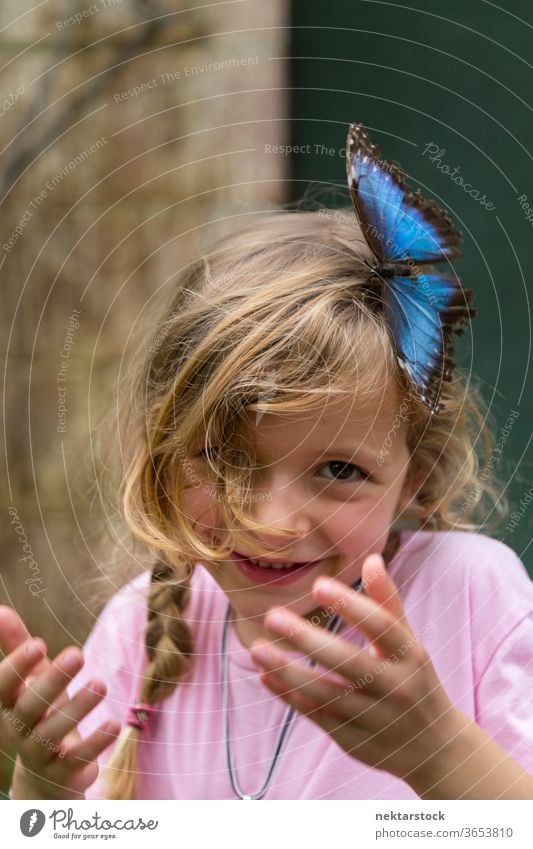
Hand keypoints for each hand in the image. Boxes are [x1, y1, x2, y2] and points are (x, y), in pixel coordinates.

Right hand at [0, 605, 120, 798]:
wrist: (46, 775)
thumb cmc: (39, 711)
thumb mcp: (30, 678)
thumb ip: (16, 646)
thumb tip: (0, 610)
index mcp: (7, 706)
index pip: (2, 686)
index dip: (18, 666)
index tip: (40, 643)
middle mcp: (18, 731)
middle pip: (29, 708)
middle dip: (52, 681)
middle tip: (78, 653)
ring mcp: (39, 754)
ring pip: (53, 733)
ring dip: (77, 708)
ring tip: (101, 683)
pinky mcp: (64, 773)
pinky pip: (77, 759)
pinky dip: (94, 743)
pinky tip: (113, 724)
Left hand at [249, 553, 461, 783]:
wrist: (435, 750)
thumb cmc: (415, 680)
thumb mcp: (409, 642)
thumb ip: (387, 603)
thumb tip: (372, 558)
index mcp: (411, 656)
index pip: (381, 627)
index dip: (350, 605)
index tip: (318, 584)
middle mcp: (395, 688)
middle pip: (348, 662)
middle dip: (307, 640)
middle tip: (272, 616)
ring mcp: (374, 718)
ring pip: (326, 695)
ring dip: (288, 672)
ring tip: (256, 649)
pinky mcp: (353, 740)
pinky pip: (317, 716)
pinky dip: (289, 696)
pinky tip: (265, 675)